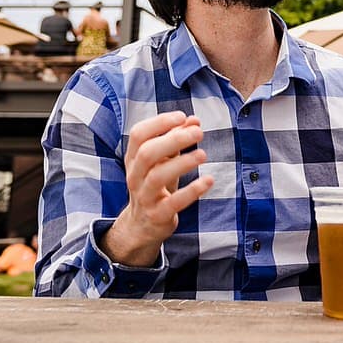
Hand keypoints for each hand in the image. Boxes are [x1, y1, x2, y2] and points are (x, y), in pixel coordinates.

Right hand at [101, 111, 213, 265]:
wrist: (142, 225)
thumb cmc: (154, 185)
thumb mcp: (162, 162)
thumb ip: (175, 140)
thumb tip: (193, 120)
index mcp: (133, 159)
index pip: (138, 135)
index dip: (159, 123)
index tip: (182, 117)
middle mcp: (135, 177)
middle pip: (147, 153)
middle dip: (173, 139)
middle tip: (198, 132)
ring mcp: (145, 197)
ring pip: (158, 176)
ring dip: (182, 163)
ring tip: (202, 154)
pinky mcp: (159, 215)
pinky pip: (174, 202)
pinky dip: (192, 191)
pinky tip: (208, 180)